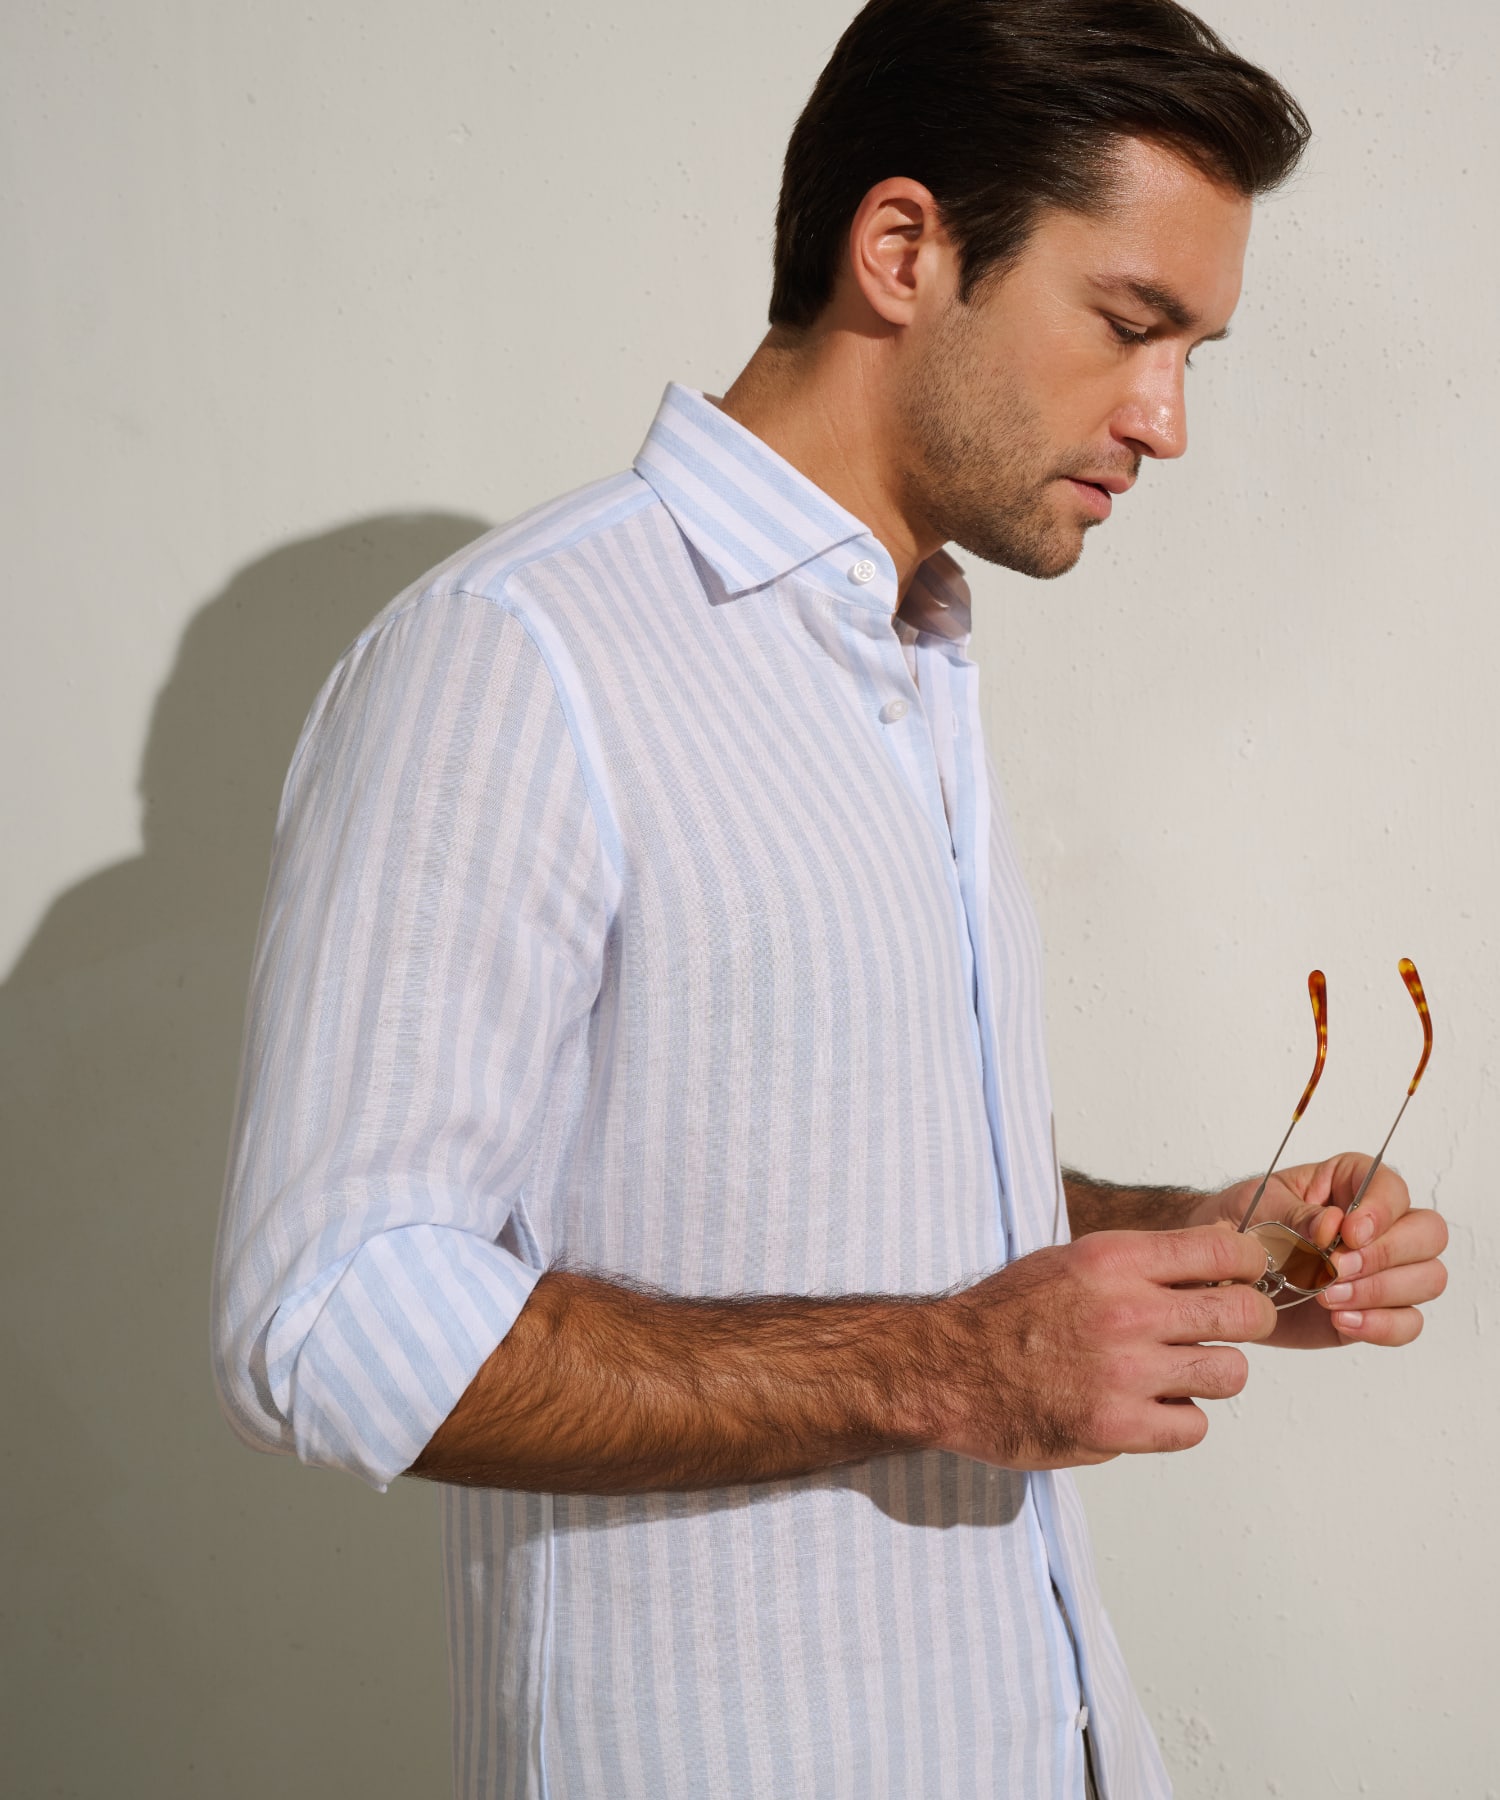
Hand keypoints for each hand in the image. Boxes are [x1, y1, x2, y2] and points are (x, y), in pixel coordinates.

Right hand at [928, 1226, 1277, 1468]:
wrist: (950, 1370)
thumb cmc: (1009, 1314)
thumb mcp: (1073, 1261)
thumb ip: (1140, 1264)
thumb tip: (1213, 1266)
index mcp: (1114, 1260)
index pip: (1224, 1252)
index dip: (1246, 1266)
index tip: (1240, 1278)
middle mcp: (1126, 1312)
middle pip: (1244, 1313)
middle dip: (1247, 1320)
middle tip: (1229, 1328)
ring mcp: (1124, 1373)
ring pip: (1230, 1373)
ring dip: (1214, 1373)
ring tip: (1182, 1373)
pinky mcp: (1116, 1427)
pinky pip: (1194, 1426)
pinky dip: (1179, 1419)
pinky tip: (1150, 1407)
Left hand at [1193, 1155, 1448, 1349]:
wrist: (1218, 1269)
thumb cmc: (1239, 1221)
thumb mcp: (1258, 1205)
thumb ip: (1295, 1214)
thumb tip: (1331, 1224)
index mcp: (1350, 1182)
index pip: (1392, 1187)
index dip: (1380, 1211)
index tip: (1349, 1233)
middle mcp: (1379, 1225)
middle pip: (1428, 1233)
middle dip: (1387, 1255)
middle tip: (1335, 1269)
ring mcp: (1382, 1270)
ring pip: (1428, 1278)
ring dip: (1382, 1291)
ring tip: (1326, 1297)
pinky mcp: (1375, 1310)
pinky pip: (1408, 1323)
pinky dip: (1381, 1326)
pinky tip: (1340, 1320)